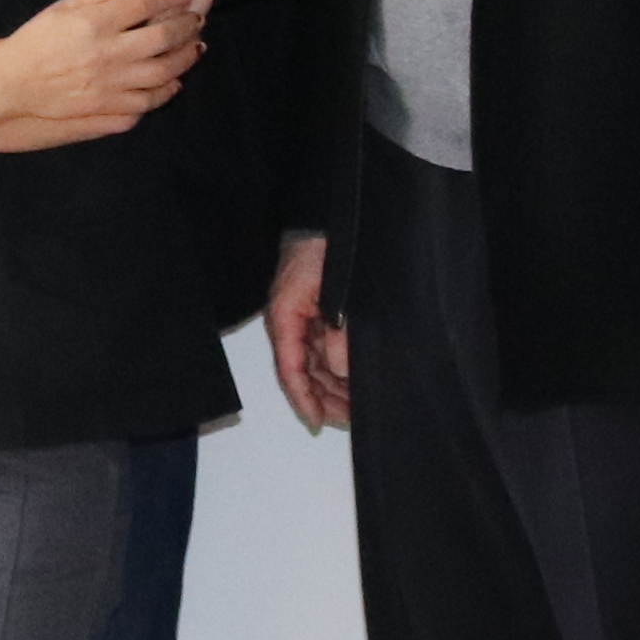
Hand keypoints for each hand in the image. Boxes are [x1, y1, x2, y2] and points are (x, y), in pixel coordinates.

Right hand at [0, 0, 201, 141]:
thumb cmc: (36, 40)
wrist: (13, 83)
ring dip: (185, 59)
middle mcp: (108, 53)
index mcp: (95, 22)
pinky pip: (148, 101)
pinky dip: (166, 91)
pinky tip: (172, 82)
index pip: (144, 2)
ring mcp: (110, 84)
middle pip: (163, 36)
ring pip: (164, 72)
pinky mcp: (107, 108)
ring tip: (194, 49)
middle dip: (187, 26)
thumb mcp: (63, 7)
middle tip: (196, 20)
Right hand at [263, 231, 349, 430]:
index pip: (289, 370)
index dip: (303, 399)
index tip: (317, 421)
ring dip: (331, 386)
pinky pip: (321, 350)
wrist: (324, 217)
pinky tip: (351, 379)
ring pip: (313, 365)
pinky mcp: (315, 314)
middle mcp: (289, 324)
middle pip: (301, 374)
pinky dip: (335, 368)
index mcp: (284, 318)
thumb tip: (342, 369)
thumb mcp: (332, 290)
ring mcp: (301, 320)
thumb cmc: (324, 247)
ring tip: (355, 404)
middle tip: (350, 418)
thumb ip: (337, 331)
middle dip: (323, 399)